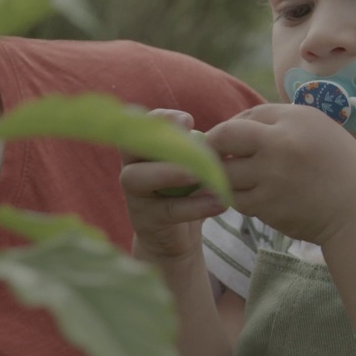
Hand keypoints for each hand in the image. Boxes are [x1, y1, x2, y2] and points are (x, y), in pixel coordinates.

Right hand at [120, 110, 225, 260]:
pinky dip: (195, 206)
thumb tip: (225, 137)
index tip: (188, 121)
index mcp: (143, 150)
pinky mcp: (144, 220)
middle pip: (130, 146)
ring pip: (137, 178)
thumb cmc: (186, 193)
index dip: (161, 118)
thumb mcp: (192, 168)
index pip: (141, 124)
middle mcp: (131, 168)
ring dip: (170, 172)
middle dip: (159, 140)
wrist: (176, 237)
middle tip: (192, 142)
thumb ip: (200, 151)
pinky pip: (167, 209)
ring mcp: (134, 195)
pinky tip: (219, 203)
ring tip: (200, 175)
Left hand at [207, 104, 355, 246]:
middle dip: (211, 144)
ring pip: (224, 171)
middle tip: (208, 154)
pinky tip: (251, 198)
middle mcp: (281, 142)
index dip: (235, 126)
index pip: (249, 115)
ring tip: (233, 179)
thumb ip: (282, 125)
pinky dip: (237, 198)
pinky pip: (235, 198)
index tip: (230, 140)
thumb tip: (235, 128)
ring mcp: (272, 174)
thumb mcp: (320, 131)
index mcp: (297, 118)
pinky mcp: (267, 204)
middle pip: (225, 135)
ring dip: (224, 175)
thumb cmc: (342, 171)